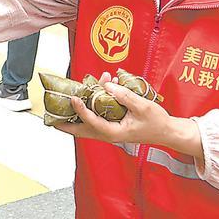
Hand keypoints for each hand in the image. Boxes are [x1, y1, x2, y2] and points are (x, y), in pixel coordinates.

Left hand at [50, 73, 201, 159]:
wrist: (167, 131)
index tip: (74, 98)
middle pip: (82, 130)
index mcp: (115, 132)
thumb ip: (125, 96)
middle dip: (65, 124)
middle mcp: (109, 133)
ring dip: (78, 111)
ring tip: (74, 95)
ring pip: (87, 124)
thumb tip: (108, 85)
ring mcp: (110, 130)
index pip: (92, 122)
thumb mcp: (142, 106)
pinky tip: (97, 89)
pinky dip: (91, 106)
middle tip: (51, 118)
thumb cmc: (157, 122)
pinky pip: (96, 118)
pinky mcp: (112, 125)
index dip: (81, 110)